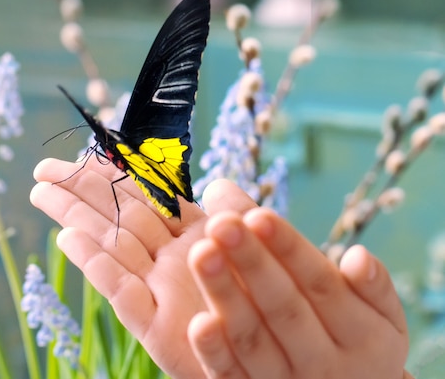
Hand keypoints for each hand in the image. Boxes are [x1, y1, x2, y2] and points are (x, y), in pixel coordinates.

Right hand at [30, 156, 255, 377]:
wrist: (280, 360)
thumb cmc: (271, 307)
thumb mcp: (260, 248)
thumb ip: (238, 214)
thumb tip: (216, 183)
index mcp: (196, 239)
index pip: (146, 198)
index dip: (114, 175)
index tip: (83, 154)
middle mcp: (171, 261)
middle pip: (120, 217)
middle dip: (81, 190)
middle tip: (43, 169)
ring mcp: (161, 293)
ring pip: (112, 245)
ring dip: (77, 217)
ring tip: (42, 192)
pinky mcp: (157, 330)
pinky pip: (122, 292)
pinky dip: (96, 265)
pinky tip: (68, 241)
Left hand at [187, 208, 411, 378]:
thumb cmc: (362, 346)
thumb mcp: (381, 319)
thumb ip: (371, 285)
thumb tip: (358, 254)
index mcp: (361, 334)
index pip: (320, 283)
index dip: (288, 249)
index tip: (258, 216)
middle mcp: (323, 361)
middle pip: (283, 307)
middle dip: (251, 263)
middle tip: (221, 224)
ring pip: (253, 338)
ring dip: (225, 297)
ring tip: (202, 254)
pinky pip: (232, 378)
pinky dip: (215, 353)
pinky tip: (197, 323)